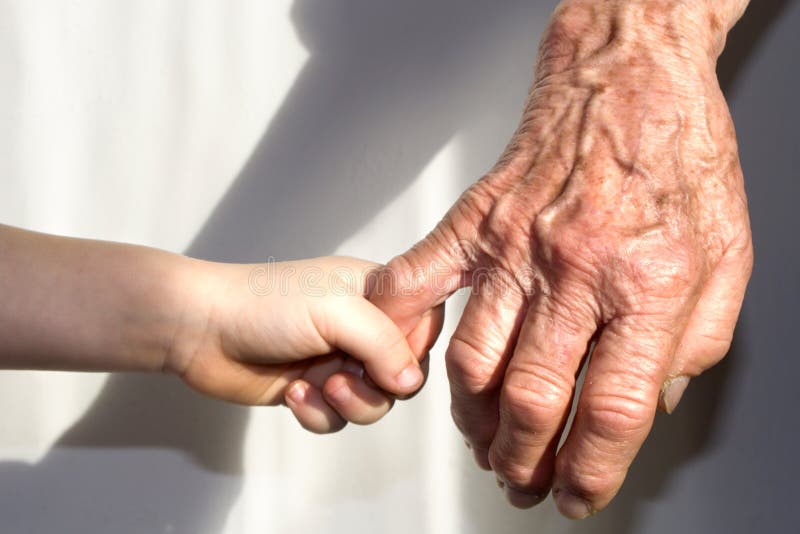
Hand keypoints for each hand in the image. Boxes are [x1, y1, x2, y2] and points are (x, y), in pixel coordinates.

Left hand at [166, 256, 442, 432]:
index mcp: (373, 292)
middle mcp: (359, 326)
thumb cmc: (263, 304)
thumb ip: (384, 343)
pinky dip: (319, 413)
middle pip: (403, 371)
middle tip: (346, 376)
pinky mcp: (313, 389)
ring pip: (375, 400)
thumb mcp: (336, 311)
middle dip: (378, 384)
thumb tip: (411, 382)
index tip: (392, 356)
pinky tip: (294, 394)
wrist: (200, 330)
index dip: (416, 348)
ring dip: (350, 402)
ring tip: (319, 386)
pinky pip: (339, 418)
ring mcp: (337, 359)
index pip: (424, 323)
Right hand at [363, 0, 751, 516]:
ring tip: (484, 443)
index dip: (593, 470)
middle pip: (535, 397)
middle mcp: (575, 270)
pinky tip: (401, 356)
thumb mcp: (729, 257)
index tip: (580, 494)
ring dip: (474, 420)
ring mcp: (516, 246)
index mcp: (648, 283)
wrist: (629, 77)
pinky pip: (421, 280)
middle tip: (522, 482)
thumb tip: (655, 402)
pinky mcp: (477, 223)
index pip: (613, 408)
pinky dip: (401, 325)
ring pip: (474, 361)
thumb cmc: (679, 157)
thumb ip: (696, 341)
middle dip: (525, 460)